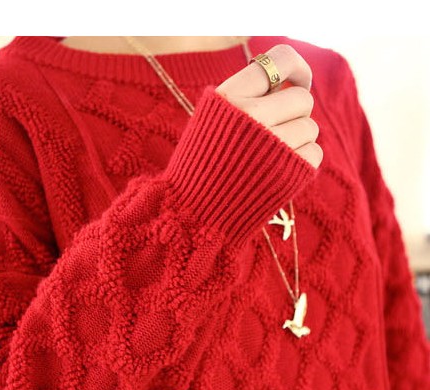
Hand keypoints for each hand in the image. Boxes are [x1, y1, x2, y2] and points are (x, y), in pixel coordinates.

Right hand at [215, 44, 322, 168]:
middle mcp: (251, 116)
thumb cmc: (203, 165)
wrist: (193, 213)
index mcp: (229, 97)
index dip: (298, 69)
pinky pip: (314, 153)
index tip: (297, 82)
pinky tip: (275, 172)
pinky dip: (300, 162)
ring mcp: (273, 145)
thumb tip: (295, 81)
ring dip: (296, 140)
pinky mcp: (289, 172)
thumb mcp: (211, 119)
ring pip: (309, 127)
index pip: (281, 59)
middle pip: (302, 98)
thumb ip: (247, 96)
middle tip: (271, 133)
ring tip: (268, 158)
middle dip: (293, 114)